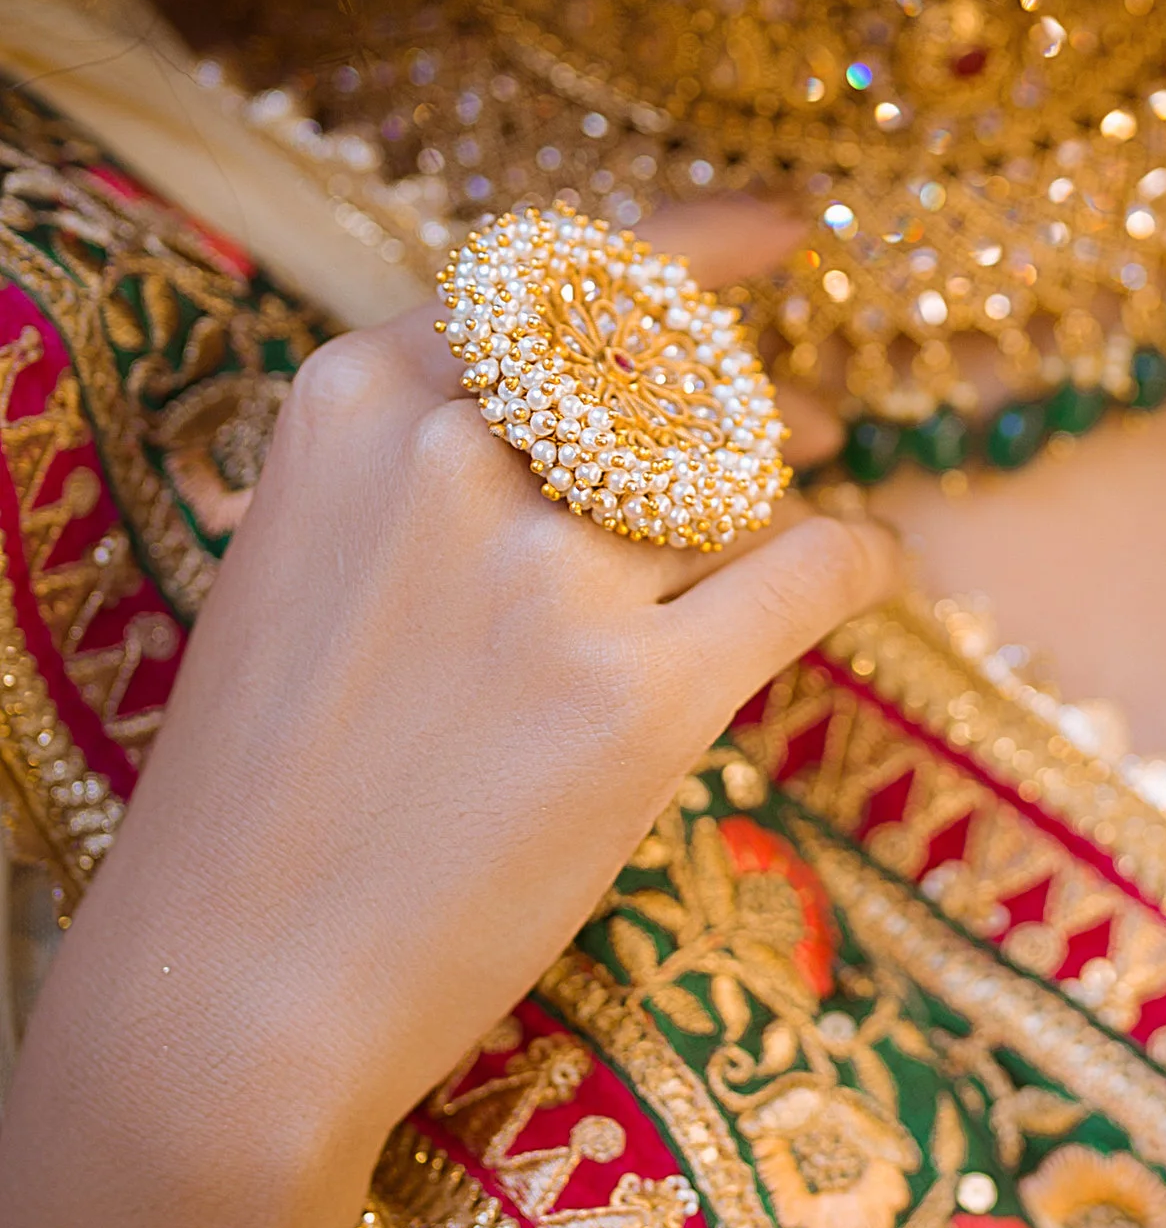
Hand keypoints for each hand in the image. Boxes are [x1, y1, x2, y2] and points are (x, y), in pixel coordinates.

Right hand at [65, 199, 893, 1192]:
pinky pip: (815, 568)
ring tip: (823, 499)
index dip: (696, 247)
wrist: (231, 990)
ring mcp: (554, 576)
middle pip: (670, 370)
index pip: (566, 276)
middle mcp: (455, 458)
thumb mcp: (304, 561)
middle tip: (812, 415)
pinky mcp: (646, 695)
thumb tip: (607, 409)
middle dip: (756, 388)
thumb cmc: (268, 790)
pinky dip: (861, 561)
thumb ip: (423, 467)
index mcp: (358, 401)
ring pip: (743, 476)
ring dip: (801, 484)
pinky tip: (873, 573)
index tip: (776, 237)